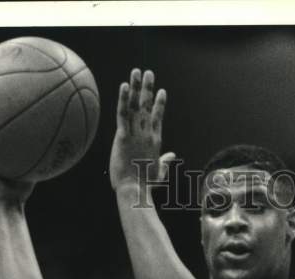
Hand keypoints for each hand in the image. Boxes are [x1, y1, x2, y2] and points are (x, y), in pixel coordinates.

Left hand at [109, 68, 174, 192]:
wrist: (135, 191)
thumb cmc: (145, 185)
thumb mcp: (159, 172)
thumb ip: (166, 161)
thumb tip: (172, 155)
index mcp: (155, 141)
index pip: (157, 117)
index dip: (159, 103)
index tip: (161, 91)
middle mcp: (147, 134)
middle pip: (147, 106)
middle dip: (148, 88)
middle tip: (148, 73)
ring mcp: (135, 134)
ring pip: (135, 106)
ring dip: (136, 87)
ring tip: (137, 72)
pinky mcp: (122, 137)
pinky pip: (122, 114)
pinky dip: (123, 99)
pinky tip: (124, 85)